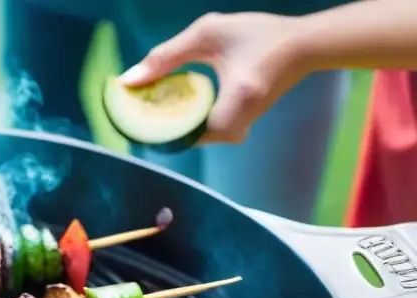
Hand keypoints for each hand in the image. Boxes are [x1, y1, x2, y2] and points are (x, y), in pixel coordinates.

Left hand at [118, 12, 309, 143]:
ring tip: (142, 106)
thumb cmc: (259, 35)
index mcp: (235, 100)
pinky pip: (198, 133)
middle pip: (178, 137)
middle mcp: (237, 125)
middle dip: (151, 123)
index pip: (179, 129)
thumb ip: (168, 55)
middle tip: (129, 107)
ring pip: (187, 137)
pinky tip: (165, 106)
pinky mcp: (234, 132)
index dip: (147, 122)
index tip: (124, 111)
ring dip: (163, 122)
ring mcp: (237, 132)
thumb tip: (129, 79)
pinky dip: (179, 120)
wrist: (302, 48)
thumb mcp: (210, 32)